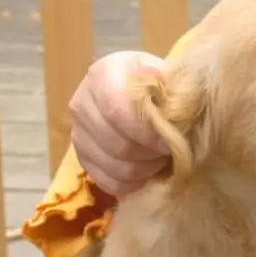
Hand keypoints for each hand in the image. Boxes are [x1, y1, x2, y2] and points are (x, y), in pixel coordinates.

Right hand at [69, 51, 169, 195]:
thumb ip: (173, 98)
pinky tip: (146, 173)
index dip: (147, 133)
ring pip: (112, 165)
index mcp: (105, 74)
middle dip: (149, 154)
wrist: (145, 94)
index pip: (117, 110)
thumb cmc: (162, 87)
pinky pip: (105, 180)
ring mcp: (78, 131)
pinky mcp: (81, 157)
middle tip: (169, 153)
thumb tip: (177, 123)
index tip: (170, 143)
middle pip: (116, 143)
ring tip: (160, 160)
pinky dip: (130, 183)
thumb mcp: (171, 81)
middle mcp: (83, 101)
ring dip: (143, 169)